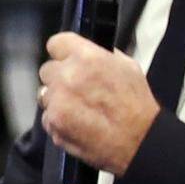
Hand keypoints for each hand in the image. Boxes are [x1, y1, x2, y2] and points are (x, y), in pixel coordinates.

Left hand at [36, 32, 162, 173]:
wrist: (139, 140)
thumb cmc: (137, 105)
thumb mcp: (127, 66)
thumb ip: (100, 56)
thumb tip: (87, 53)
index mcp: (86, 57)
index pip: (56, 43)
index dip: (62, 53)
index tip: (66, 59)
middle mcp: (67, 76)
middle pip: (47, 70)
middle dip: (59, 78)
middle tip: (77, 89)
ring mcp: (58, 101)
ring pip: (45, 94)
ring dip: (58, 100)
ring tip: (80, 109)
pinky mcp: (53, 122)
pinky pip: (47, 116)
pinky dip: (58, 120)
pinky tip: (77, 123)